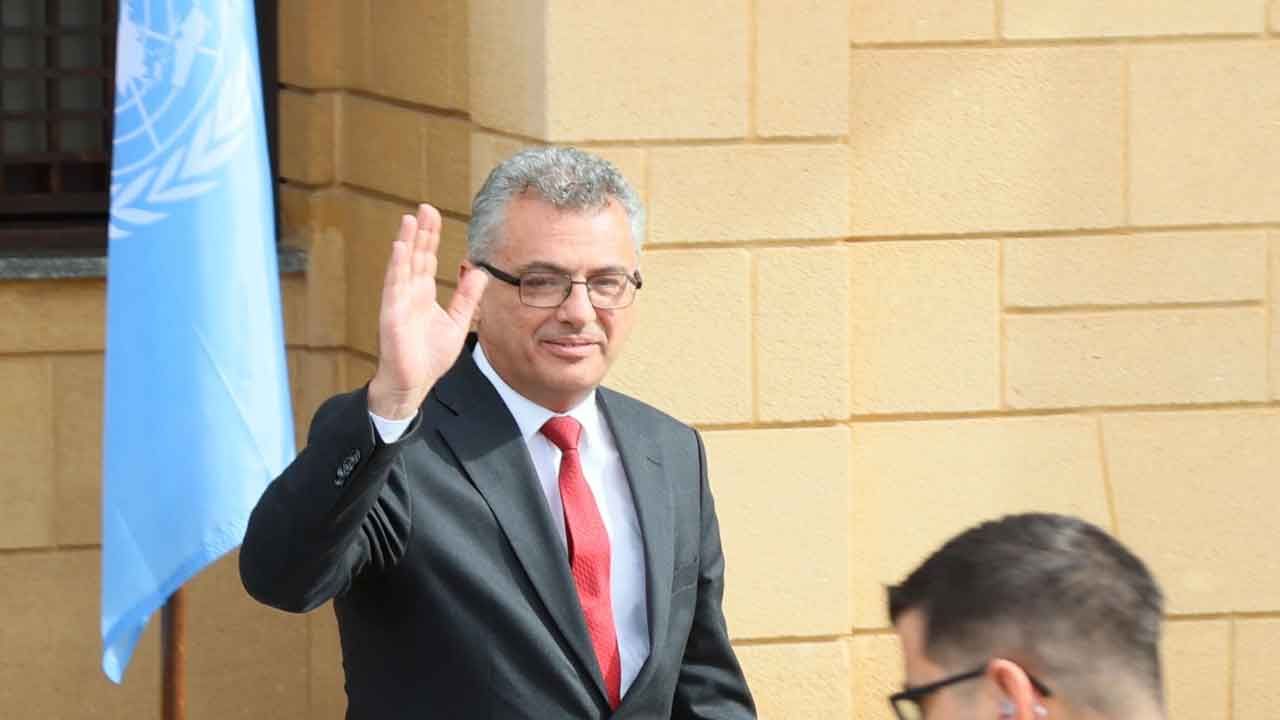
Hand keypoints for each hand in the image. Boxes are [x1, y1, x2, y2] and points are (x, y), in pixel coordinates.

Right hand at [367, 204, 488, 418]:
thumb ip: (466, 297)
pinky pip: (393, 287)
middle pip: (414, 255)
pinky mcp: (391, 315)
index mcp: (422, 293)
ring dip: (405, 242)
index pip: (426, 258)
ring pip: (402, 266)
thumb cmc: (429, 356)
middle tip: (425, 207)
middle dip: (420, 232)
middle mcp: (408, 293)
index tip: (434, 213)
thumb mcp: (456, 322)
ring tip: (410, 220)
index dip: (430, 236)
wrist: (413, 383)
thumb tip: (479, 272)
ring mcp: (398, 302)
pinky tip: (399, 248)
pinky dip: (396, 267)